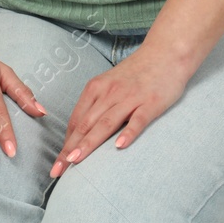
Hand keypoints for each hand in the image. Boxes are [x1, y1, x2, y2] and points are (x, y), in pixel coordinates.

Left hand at [50, 46, 189, 177]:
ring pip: (106, 123)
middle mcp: (110, 92)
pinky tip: (119, 146)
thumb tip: (80, 132)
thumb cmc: (136, 72)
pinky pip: (138, 120)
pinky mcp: (151, 102)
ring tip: (77, 160)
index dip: (65, 143)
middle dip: (70, 148)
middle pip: (86, 124)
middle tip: (58, 170)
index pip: (76, 120)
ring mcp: (130, 97)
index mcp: (97, 88)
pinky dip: (128, 133)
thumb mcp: (110, 84)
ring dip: (89, 143)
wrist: (166, 52)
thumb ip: (97, 104)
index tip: (57, 163)